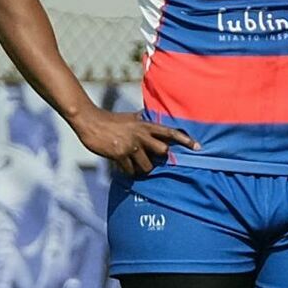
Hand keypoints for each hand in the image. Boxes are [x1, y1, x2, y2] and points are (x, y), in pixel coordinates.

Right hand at [70, 108, 197, 174]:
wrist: (89, 121)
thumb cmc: (111, 120)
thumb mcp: (131, 118)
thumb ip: (143, 120)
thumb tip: (152, 116)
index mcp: (145, 125)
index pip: (170, 131)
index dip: (185, 139)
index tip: (198, 147)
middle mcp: (141, 134)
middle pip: (163, 152)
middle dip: (157, 159)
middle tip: (147, 159)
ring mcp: (131, 145)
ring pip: (147, 166)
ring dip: (141, 169)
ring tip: (131, 162)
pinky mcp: (119, 154)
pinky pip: (130, 170)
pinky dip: (127, 171)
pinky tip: (120, 164)